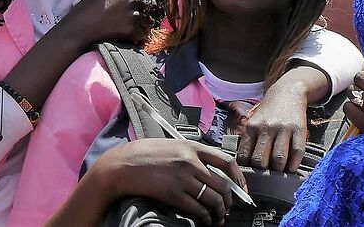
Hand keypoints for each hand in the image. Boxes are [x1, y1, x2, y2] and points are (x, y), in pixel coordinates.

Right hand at [59, 0, 150, 47]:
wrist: (77, 31)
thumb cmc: (83, 12)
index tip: (131, 1)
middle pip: (142, 3)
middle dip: (136, 9)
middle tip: (125, 18)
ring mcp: (131, 14)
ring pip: (145, 18)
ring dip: (138, 23)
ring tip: (125, 28)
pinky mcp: (132, 29)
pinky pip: (142, 32)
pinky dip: (137, 35)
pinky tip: (128, 36)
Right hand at [94, 139, 245, 225]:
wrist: (122, 164)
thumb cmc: (146, 154)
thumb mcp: (174, 145)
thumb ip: (193, 154)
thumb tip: (211, 169)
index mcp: (193, 147)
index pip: (226, 161)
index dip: (238, 178)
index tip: (241, 189)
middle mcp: (191, 161)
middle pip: (223, 185)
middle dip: (229, 201)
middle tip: (228, 209)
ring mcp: (182, 178)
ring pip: (213, 200)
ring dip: (219, 213)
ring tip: (218, 219)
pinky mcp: (172, 194)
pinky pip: (197, 210)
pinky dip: (204, 218)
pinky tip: (204, 221)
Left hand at [237, 78, 308, 172]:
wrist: (288, 92)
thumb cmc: (269, 112)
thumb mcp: (253, 122)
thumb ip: (249, 142)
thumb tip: (244, 168)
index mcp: (251, 128)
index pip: (244, 157)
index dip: (246, 171)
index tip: (251, 177)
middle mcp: (266, 128)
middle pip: (260, 160)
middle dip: (263, 174)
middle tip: (266, 178)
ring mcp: (283, 128)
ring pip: (278, 159)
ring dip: (279, 172)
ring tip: (279, 174)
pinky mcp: (299, 128)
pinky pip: (296, 152)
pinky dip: (294, 164)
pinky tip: (291, 168)